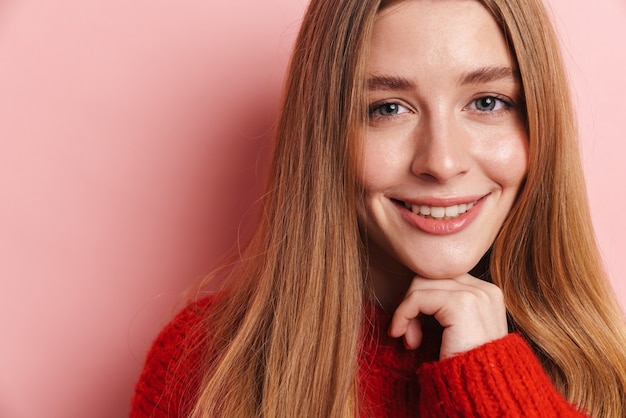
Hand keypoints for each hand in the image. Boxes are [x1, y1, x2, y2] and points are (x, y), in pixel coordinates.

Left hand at [388, 274, 507, 359]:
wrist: (484, 395)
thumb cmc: (466, 370)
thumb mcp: (454, 332)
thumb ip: (440, 309)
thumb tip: (408, 294)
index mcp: (486, 294)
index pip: (441, 278)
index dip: (420, 300)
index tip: (412, 330)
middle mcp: (485, 289)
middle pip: (430, 277)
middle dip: (411, 303)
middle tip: (407, 336)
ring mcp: (476, 294)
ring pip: (421, 283)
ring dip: (406, 312)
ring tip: (410, 341)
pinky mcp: (461, 303)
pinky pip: (417, 297)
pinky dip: (403, 315)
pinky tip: (407, 340)